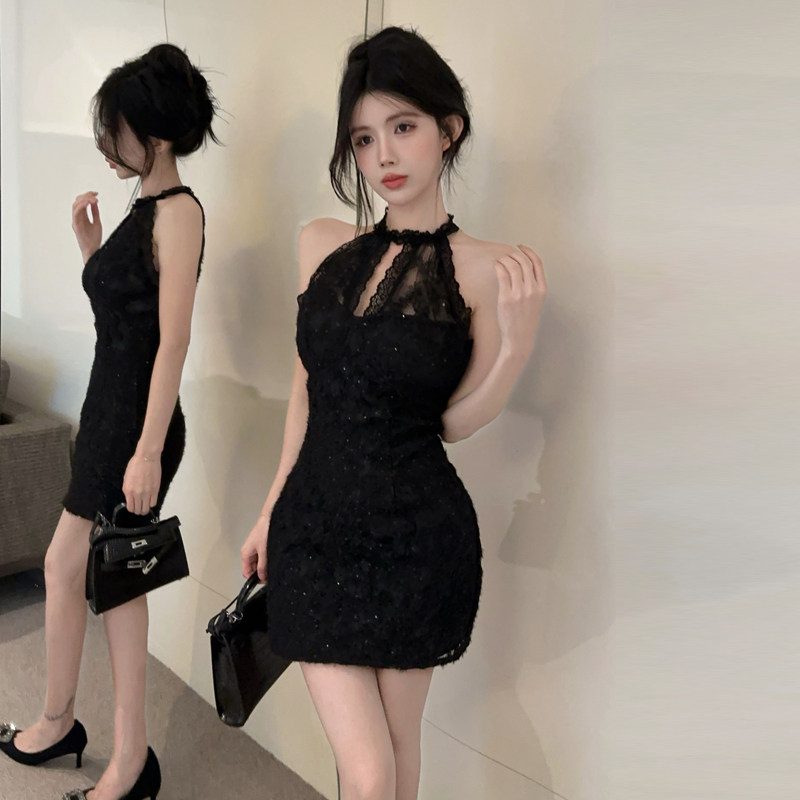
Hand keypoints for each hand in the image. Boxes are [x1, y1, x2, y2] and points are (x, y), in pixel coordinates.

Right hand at [72, 191, 101, 262]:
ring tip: (93, 199)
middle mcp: (77, 218)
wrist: (93, 251)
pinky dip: (82, 206)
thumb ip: (95, 212)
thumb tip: (95, 202)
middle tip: (95, 194)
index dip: (88, 195)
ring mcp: (76, 222)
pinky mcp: (76, 226)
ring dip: (84, 200)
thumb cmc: (94, 240)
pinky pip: (76, 214)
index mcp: (82, 217)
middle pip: (77, 202)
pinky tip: (89, 203)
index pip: (82, 202)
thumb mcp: (97, 222)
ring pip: (75, 206)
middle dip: (86, 196)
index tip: (96, 193)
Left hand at [122, 454, 160, 515]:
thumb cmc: (135, 465)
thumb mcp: (126, 477)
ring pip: (146, 509)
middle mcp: (137, 494)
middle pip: (138, 510)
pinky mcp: (155, 490)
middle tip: (139, 507)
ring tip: (145, 505)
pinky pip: (154, 503)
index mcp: (128, 491)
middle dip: (138, 510)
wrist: (146, 458)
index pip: (130, 507)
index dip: (132, 509)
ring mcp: (147, 493)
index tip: (133, 507)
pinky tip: (150, 500)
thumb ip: (127, 489)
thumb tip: (130, 496)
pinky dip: (151, 503)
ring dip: (145, 509)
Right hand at [241, 513, 269, 582]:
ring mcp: (255, 547)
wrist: (271, 517)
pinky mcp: (261, 543)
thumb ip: (262, 566)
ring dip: (265, 565)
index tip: (264, 580)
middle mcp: (249, 551)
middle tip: (270, 574)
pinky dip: (268, 558)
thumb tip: (262, 577)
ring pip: (259, 562)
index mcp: (245, 553)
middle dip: (261, 572)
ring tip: (273, 564)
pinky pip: (263, 555)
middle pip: (253, 568)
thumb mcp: (264, 552)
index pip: (246, 572)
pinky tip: (274, 557)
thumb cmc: (265, 530)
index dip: (254, 579)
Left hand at [494, 244, 545, 360]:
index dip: (528, 251)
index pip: (537, 263)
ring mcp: (519, 294)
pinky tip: (496, 266)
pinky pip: (502, 275)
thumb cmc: (526, 321)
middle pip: (524, 262)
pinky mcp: (506, 298)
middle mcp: (532, 290)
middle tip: (506, 254)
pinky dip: (498, 266)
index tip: (520, 247)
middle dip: (514, 254)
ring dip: (504, 259)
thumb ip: (532, 285)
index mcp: (542, 289)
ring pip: (512, 266)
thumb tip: (521, 268)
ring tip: (499, 261)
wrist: (520, 339)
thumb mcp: (536, 302)